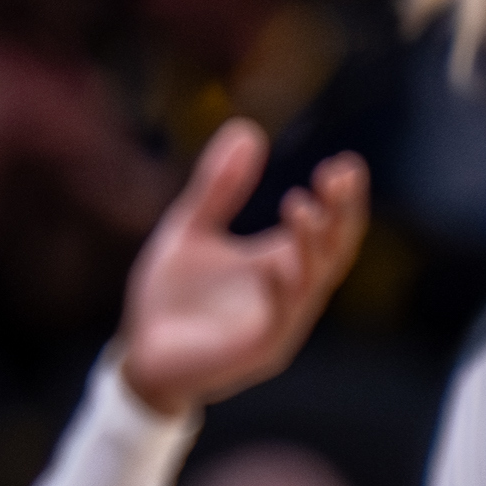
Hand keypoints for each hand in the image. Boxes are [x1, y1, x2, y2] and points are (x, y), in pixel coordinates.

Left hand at [116, 120, 369, 415]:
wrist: (139, 355)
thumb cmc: (168, 297)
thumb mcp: (189, 230)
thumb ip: (218, 188)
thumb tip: (247, 130)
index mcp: (280, 263)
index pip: (330, 229)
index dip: (343, 199)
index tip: (345, 164)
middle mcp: (289, 292)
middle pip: (335, 251)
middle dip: (341, 214)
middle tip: (339, 176)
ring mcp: (279, 323)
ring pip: (312, 282)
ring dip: (312, 245)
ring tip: (301, 205)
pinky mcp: (259, 350)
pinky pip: (280, 320)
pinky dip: (281, 290)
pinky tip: (273, 264)